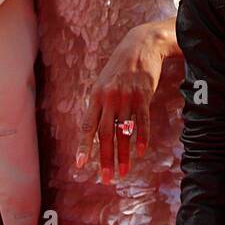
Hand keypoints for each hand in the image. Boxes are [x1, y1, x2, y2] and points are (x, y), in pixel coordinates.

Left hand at [76, 22, 169, 182]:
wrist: (141, 45)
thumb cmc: (120, 67)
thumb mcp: (103, 82)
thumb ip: (99, 104)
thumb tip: (94, 129)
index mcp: (96, 96)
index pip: (87, 126)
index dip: (84, 146)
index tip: (80, 165)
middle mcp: (109, 98)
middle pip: (105, 134)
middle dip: (105, 159)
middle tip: (106, 179)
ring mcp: (127, 98)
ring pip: (124, 133)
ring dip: (123, 155)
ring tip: (123, 172)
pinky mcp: (143, 96)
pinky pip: (142, 122)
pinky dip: (141, 138)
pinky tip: (140, 153)